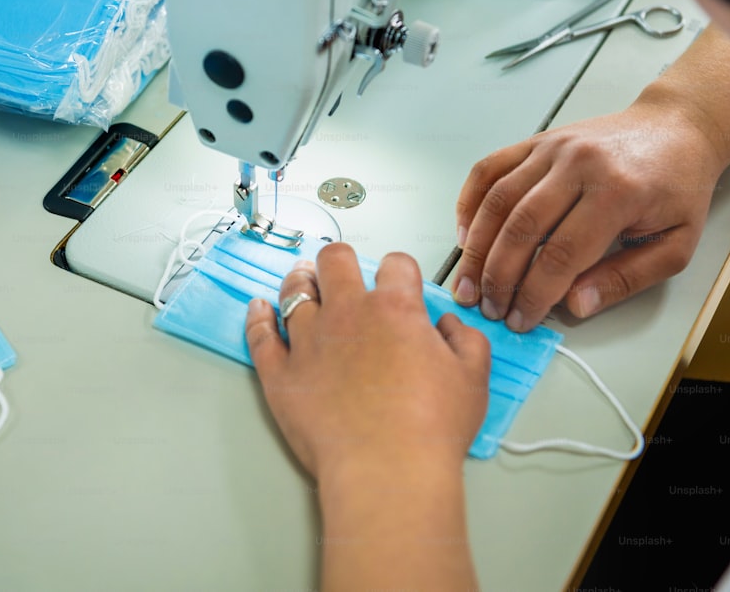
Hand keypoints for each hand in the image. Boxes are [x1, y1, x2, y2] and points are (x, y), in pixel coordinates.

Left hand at [245, 243, 490, 481]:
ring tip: (302, 279)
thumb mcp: (472, 380)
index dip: (399, 270)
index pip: (395, 265)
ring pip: (294, 291)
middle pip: (334, 262)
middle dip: (339, 260)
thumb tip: (449, 326)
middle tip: (340, 269)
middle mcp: (348, 314)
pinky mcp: (281, 374)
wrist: (387, 469)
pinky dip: (257, 317)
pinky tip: (258, 308)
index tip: (398, 281)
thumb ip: (465, 341)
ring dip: (299, 281)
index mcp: (396, 309)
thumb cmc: (432, 429)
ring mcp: (309, 341)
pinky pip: (260, 335)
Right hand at [453, 98, 723, 332]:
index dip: (535, 293)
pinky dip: (469, 203)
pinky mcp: (536, 141)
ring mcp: (552, 148)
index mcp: (619, 193)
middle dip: (498, 277)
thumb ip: (626, 278)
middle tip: (489, 309)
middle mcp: (579, 164)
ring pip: (498, 201)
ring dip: (476, 248)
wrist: (677, 127)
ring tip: (467, 283)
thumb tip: (574, 306)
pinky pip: (489, 169)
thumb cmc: (678, 188)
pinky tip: (465, 236)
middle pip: (521, 228)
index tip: (522, 319)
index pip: (562, 254)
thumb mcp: (675, 244)